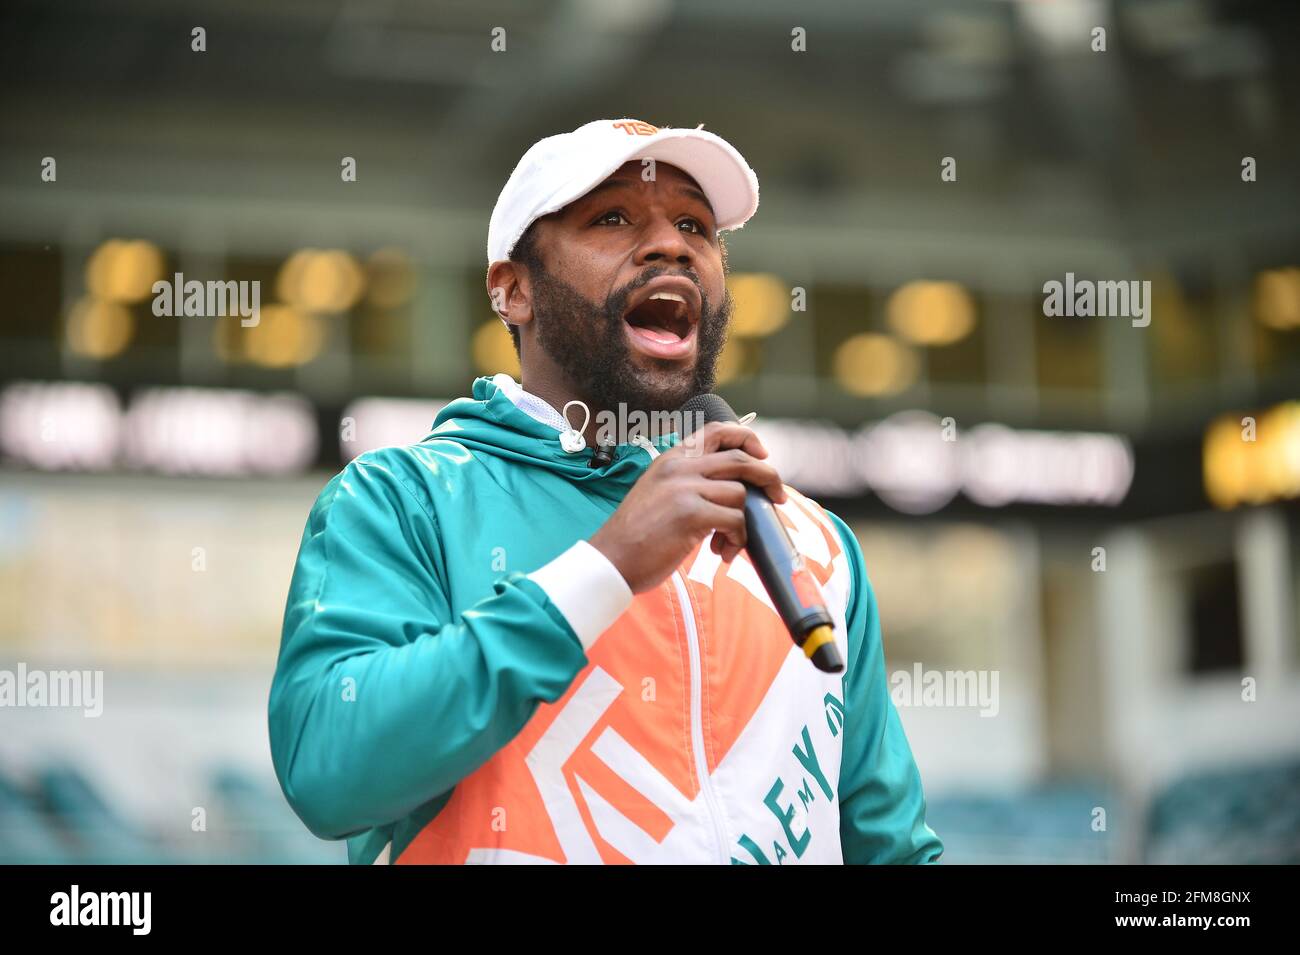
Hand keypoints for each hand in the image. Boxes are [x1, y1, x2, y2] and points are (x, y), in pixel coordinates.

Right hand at [589, 422, 786, 593]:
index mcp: (672, 458)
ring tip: (728, 543)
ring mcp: (684, 488)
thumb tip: (734, 490)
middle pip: (741, 458)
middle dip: (768, 477)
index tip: (762, 456)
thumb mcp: (659, 492)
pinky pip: (735, 520)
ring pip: (740, 495)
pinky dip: (738, 539)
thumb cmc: (638, 534)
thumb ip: (690, 482)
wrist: (612, 559)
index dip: (747, 439)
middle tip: (777, 497)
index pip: (717, 430)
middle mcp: (679, 466)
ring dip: (743, 524)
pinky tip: (723, 552)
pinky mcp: (691, 514)